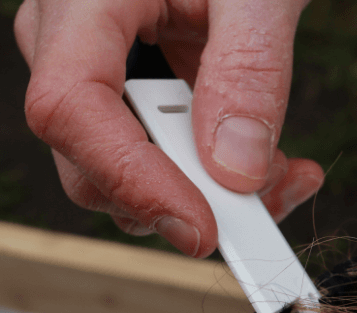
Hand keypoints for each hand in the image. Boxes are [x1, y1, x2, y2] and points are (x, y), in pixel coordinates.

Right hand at [15, 0, 323, 256]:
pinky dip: (218, 177)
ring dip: (211, 195)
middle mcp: (70, 41)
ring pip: (129, 172)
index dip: (132, 180)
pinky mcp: (134, 92)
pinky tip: (273, 166)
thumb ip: (248, 69)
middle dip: (184, 199)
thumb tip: (235, 170)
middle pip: (92, 159)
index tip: (201, 227)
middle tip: (269, 200)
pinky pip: (159, 157)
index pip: (70, 107)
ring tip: (286, 171)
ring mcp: (100, 71)